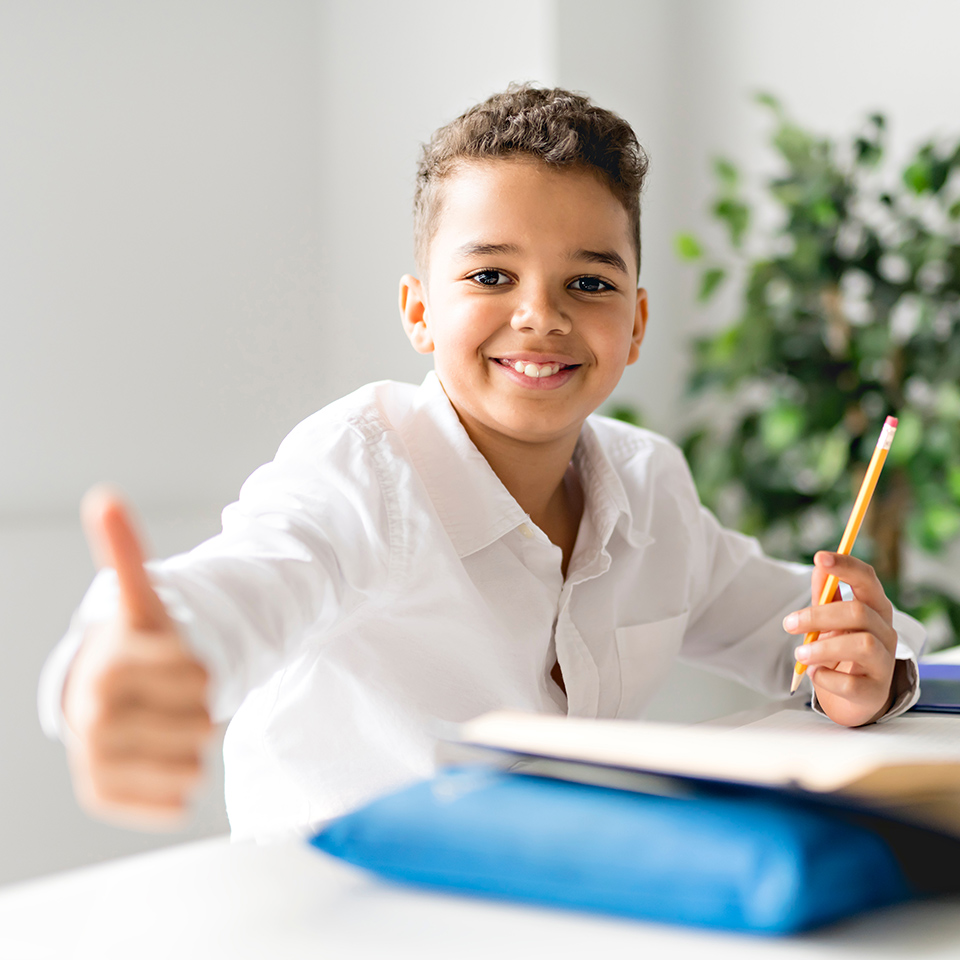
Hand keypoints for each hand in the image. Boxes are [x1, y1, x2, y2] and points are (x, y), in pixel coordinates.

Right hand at [62, 487, 212, 827]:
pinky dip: (179, 783)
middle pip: (202, 723)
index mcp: (110, 669)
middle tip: (170, 696)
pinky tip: (157, 759)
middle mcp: (94, 721)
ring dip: (191, 744)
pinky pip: (175, 800)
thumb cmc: (137, 649)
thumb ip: (127, 551)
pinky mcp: (103, 797)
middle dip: (199, 708)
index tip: (178, 660)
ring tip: (162, 723)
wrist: (103, 700)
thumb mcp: (143, 602)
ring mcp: (95, 763)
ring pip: (193, 763)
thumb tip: (105, 497)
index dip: (203, 670)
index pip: (202, 680)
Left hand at [782, 552, 898, 726]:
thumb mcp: (831, 620)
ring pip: (861, 645)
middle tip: (789, 624)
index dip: (845, 566)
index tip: (819, 557)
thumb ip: (826, 596)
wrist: (854, 696)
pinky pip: (852, 683)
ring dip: (823, 648)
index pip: (867, 579)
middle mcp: (885, 632)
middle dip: (818, 615)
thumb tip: (819, 566)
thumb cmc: (842, 650)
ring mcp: (884, 662)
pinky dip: (826, 677)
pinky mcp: (875, 691)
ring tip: (800, 654)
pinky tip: (816, 674)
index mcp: (874, 608)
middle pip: (858, 612)